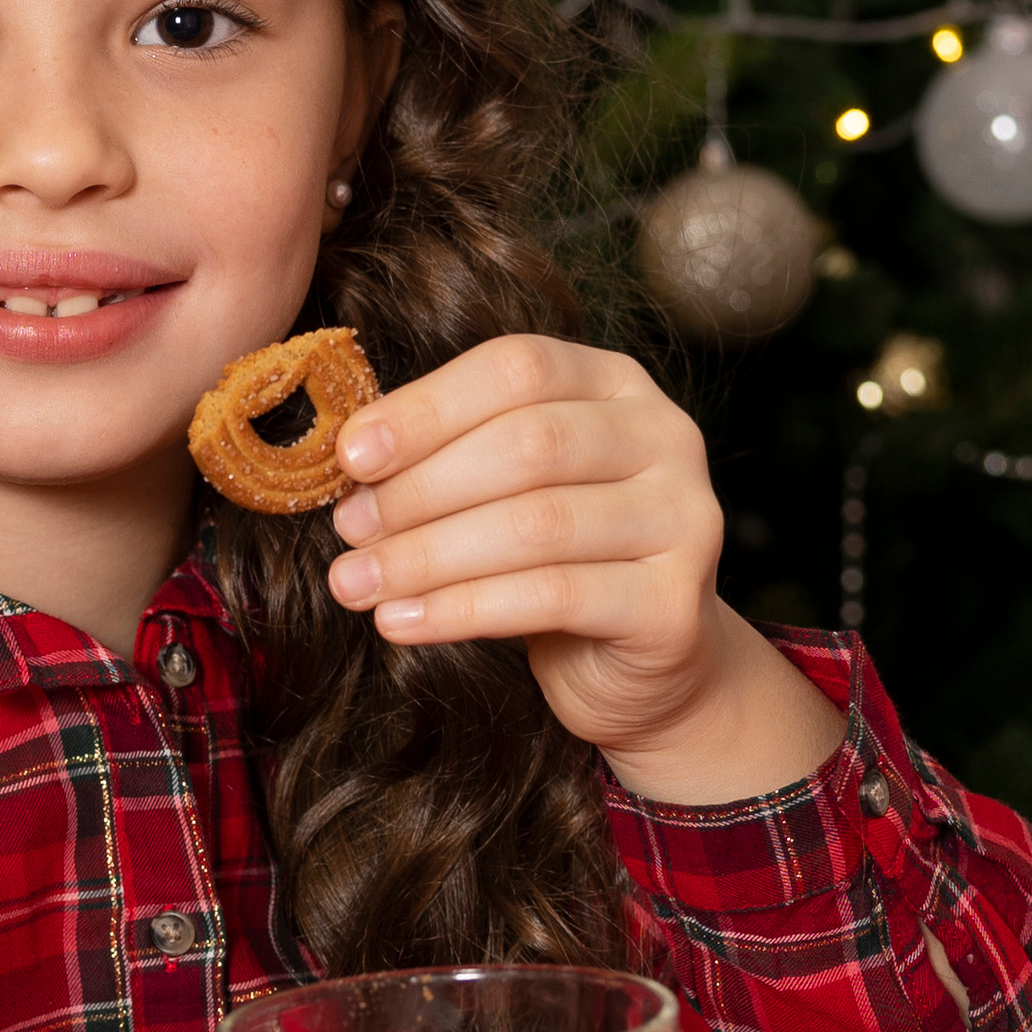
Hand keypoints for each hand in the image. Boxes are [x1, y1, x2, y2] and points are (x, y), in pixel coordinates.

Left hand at [324, 334, 844, 805]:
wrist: (643, 663)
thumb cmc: (557, 558)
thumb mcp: (506, 488)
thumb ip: (448, 456)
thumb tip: (351, 461)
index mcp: (617, 384)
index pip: (518, 368)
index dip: (427, 408)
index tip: (349, 455)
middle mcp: (665, 437)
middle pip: (528, 444)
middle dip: (420, 489)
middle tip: (348, 529)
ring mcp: (684, 519)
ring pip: (536, 525)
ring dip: (427, 556)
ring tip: (355, 583)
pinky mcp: (674, 605)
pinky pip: (552, 598)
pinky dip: (462, 610)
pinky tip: (400, 623)